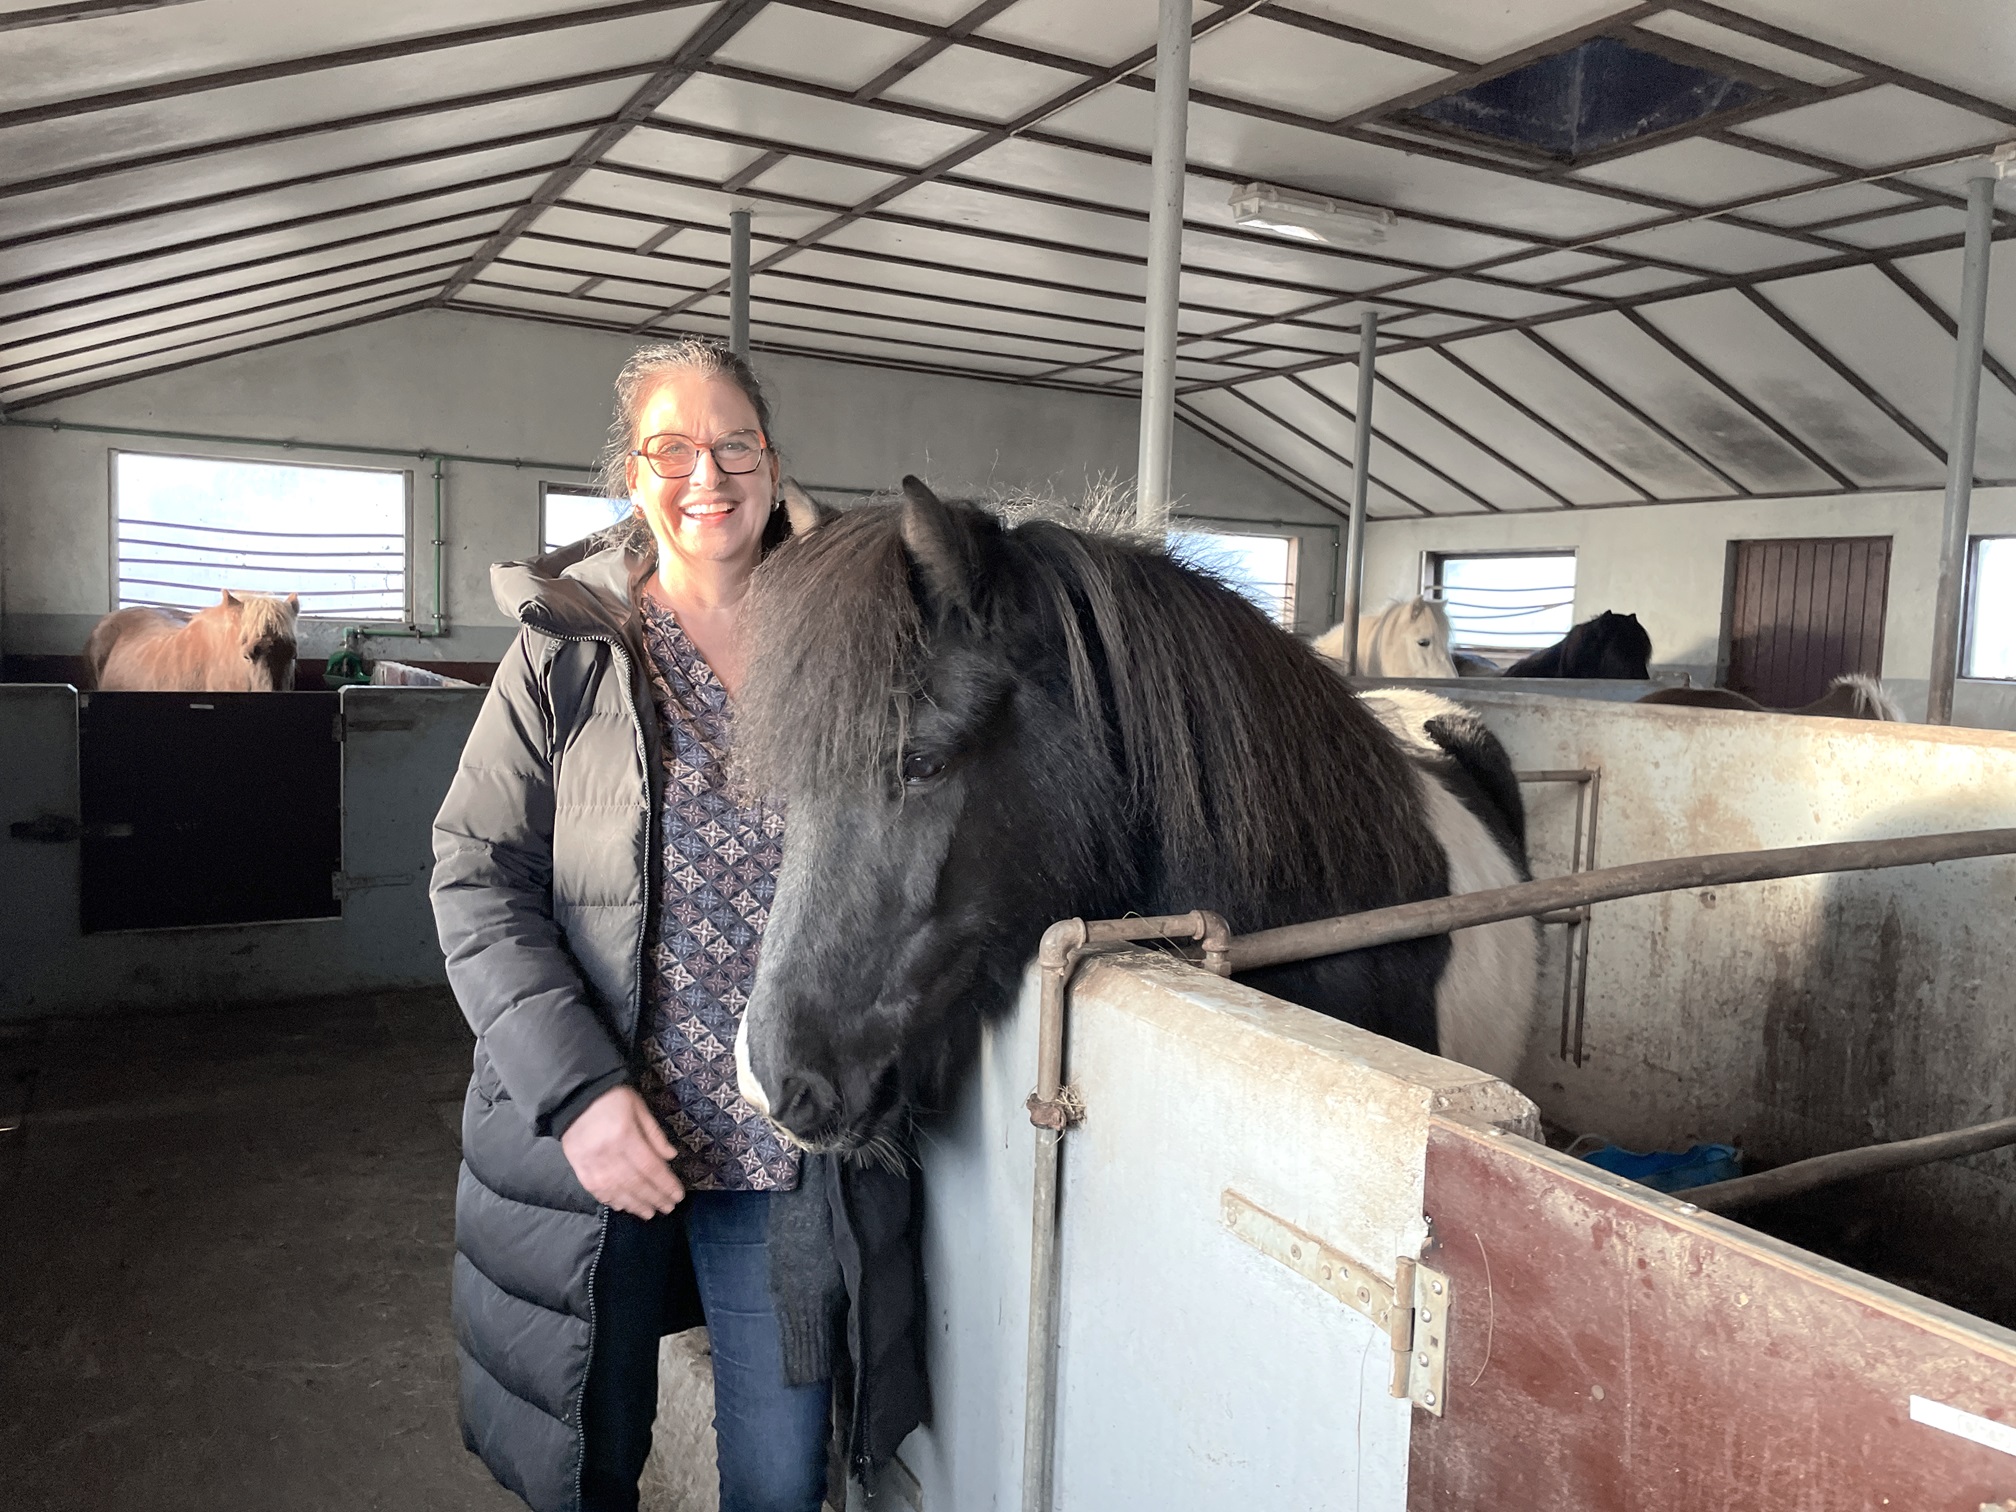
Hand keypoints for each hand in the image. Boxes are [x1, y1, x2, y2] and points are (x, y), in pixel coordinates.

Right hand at [560, 1086, 684, 1218]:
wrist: (573, 1096)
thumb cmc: (611, 1098)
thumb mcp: (638, 1107)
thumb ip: (654, 1134)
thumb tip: (670, 1157)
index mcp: (625, 1135)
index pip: (650, 1167)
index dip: (665, 1184)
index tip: (678, 1195)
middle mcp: (607, 1153)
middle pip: (635, 1183)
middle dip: (654, 1197)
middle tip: (668, 1208)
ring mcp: (591, 1163)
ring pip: (616, 1191)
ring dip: (635, 1204)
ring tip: (649, 1213)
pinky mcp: (578, 1168)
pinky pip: (596, 1190)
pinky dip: (611, 1200)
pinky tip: (622, 1206)